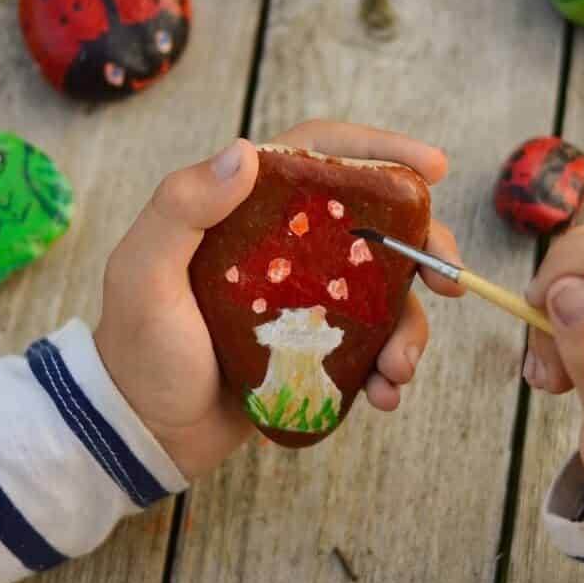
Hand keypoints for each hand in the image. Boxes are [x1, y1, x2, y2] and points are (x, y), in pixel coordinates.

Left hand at [95, 120, 463, 480]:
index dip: (380, 152)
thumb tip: (244, 152)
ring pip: (383, 294)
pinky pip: (370, 348)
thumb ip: (181, 208)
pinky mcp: (315, 348)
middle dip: (423, 248)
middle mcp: (285, 244)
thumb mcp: (144, 272)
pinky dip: (388, 370)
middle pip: (373, 225)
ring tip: (399, 370)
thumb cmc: (136, 346)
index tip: (434, 167)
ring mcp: (305, 298)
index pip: (321, 154)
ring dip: (409, 327)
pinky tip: (384, 395)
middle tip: (447, 280)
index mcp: (248, 209)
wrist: (140, 431)